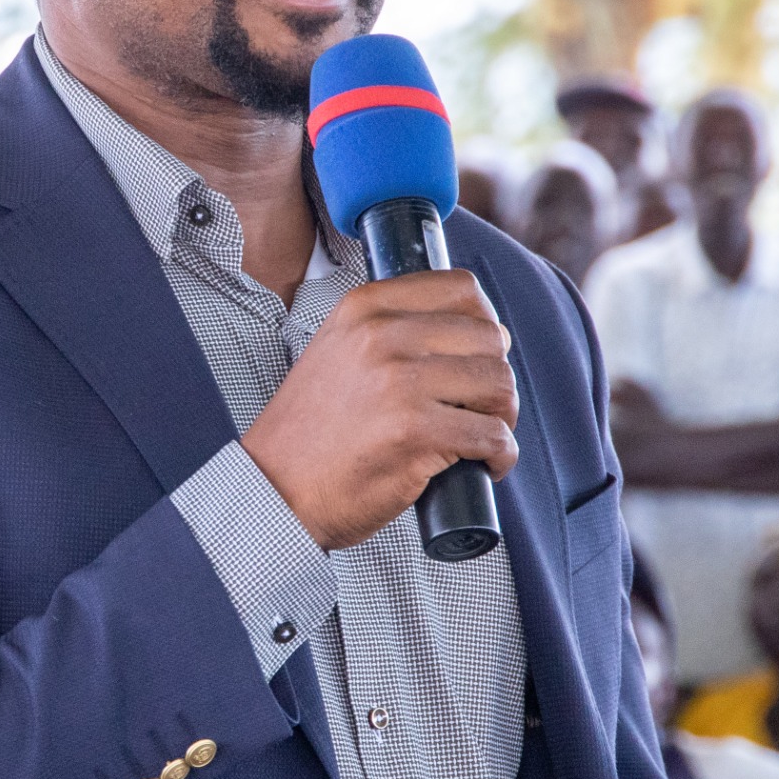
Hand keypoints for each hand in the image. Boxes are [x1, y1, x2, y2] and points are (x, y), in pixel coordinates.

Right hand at [241, 271, 517, 550]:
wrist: (276, 489)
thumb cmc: (311, 431)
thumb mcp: (338, 350)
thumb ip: (390, 329)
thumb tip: (472, 330)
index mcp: (365, 308)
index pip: (461, 288)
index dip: (484, 324)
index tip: (480, 355)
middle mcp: (383, 336)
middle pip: (489, 337)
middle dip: (495, 376)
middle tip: (482, 407)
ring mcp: (400, 384)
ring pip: (498, 384)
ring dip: (502, 415)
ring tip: (482, 435)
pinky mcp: (415, 433)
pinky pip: (492, 436)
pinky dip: (501, 454)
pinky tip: (488, 464)